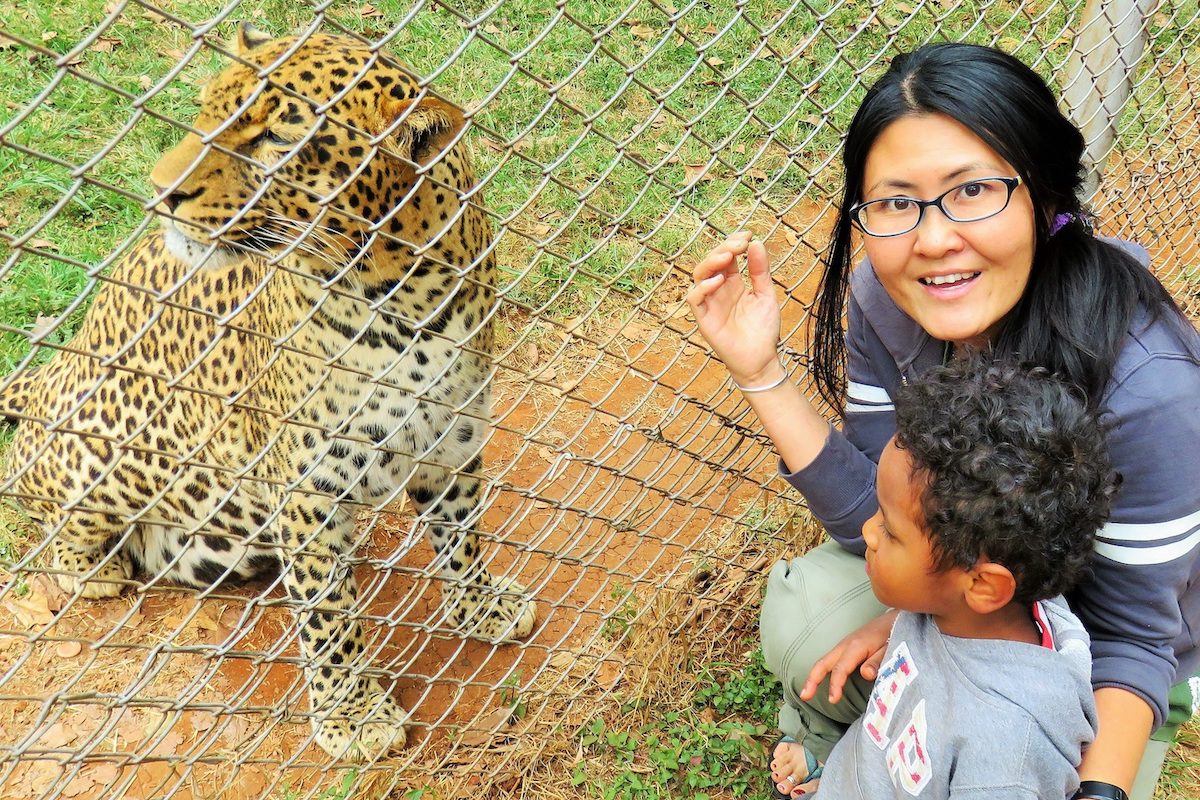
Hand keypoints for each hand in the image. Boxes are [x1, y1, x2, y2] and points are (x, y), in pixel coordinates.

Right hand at [685, 232, 782, 385]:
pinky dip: (703, 287)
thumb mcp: (765, 295)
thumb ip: (760, 271)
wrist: (761, 359)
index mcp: (733, 283)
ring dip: (711, 262)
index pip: (727, 256)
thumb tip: (756, 243)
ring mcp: (710, 303)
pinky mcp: (703, 318)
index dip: (733, 242)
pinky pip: (694, 299)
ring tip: (728, 256)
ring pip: (699, 275)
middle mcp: (719, 290)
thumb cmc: (763, 329)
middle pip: (712, 261)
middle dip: (724, 248)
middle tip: (740, 243)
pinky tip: (719, 281)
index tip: (747, 234)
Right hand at [799, 609, 897, 703]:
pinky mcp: (846, 647)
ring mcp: (844, 645)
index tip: (832, 700)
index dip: (835, 685)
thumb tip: (865, 674)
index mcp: (856, 646)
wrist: (894, 619)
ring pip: (824, 661)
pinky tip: (820, 681)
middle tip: (804, 696)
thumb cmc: (894, 634)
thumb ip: (877, 662)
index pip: (840, 668)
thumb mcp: (890, 649)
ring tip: (806, 693)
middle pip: (823, 663)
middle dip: (812, 680)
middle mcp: (845, 645)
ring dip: (814, 676)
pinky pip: (830, 660)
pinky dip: (821, 671)